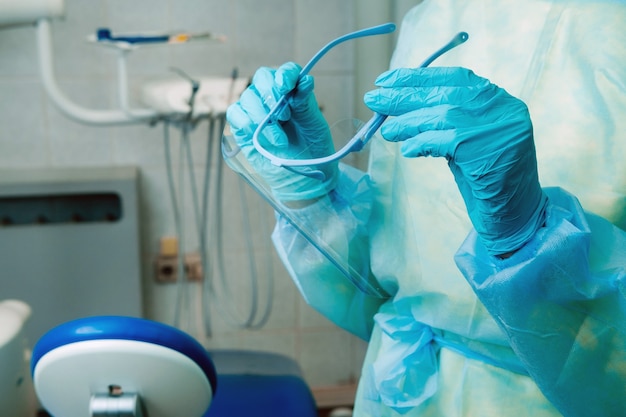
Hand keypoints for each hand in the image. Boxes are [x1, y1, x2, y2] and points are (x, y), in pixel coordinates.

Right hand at [226, 62, 337, 201]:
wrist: (303, 178)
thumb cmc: (312, 150)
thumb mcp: (314, 126)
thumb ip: (306, 104)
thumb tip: (305, 80)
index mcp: (293, 92)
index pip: (286, 72)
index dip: (285, 74)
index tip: (287, 86)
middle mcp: (272, 97)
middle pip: (262, 78)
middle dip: (271, 95)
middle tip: (285, 117)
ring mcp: (255, 110)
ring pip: (248, 97)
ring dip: (263, 116)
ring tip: (280, 139)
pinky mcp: (242, 127)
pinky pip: (235, 114)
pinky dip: (245, 121)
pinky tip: (257, 135)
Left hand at [364, 67, 546, 255]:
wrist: (515, 215)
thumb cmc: (485, 179)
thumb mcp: (465, 140)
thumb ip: (443, 120)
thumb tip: (397, 108)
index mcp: (497, 100)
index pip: (453, 77)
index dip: (417, 77)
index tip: (386, 79)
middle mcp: (501, 108)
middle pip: (444, 93)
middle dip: (404, 95)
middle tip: (372, 100)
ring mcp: (496, 127)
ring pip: (442, 115)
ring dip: (408, 122)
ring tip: (386, 131)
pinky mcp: (486, 149)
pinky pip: (443, 140)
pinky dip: (421, 143)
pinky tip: (408, 150)